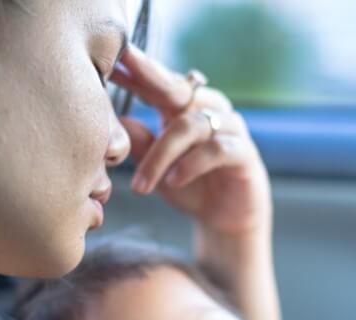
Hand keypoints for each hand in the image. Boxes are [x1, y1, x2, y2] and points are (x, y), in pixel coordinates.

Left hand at [111, 46, 270, 235]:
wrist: (225, 222)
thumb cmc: (189, 187)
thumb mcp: (157, 167)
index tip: (110, 60)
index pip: (159, 84)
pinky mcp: (244, 152)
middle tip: (122, 69)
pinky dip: (190, 165)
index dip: (135, 71)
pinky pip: (216, 149)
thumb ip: (141, 144)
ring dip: (160, 156)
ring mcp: (230, 128)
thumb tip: (115, 120)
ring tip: (141, 185)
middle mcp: (209, 110)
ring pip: (190, 125)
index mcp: (185, 109)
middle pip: (178, 87)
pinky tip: (173, 181)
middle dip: (148, 76)